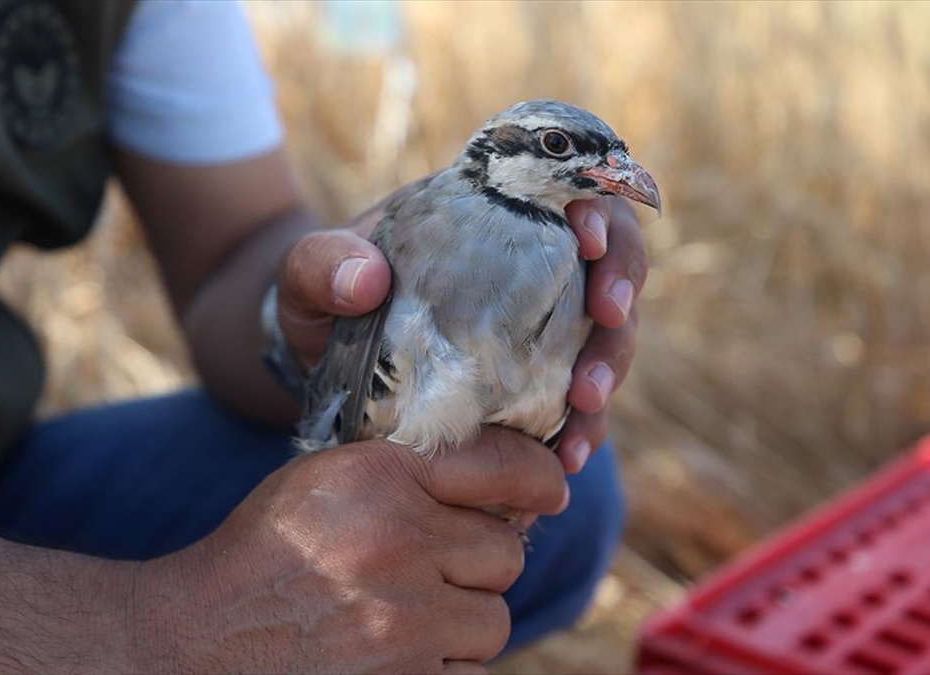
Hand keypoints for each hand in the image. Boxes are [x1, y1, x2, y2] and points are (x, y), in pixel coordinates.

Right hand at [129, 427, 568, 673]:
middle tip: (431, 572)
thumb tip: (510, 488)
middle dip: (478, 565)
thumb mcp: (329, 481)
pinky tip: (395, 655)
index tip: (550, 489)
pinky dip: (443, 667)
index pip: (499, 463)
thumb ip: (411, 471)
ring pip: (494, 620)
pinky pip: (472, 673)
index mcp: (380, 478)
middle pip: (506, 553)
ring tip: (401, 619)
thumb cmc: (268, 554)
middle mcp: (399, 542)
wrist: (197, 640)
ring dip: (462, 623)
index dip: (537, 476)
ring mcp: (405, 622)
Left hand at [276, 186, 646, 473]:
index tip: (585, 239)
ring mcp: (541, 327)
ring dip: (609, 369)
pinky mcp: (536, 384)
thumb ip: (322, 263)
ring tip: (583, 409)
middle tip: (605, 322)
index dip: (598, 212)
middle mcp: (534, 266)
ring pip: (609, 337)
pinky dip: (583, 428)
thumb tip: (366, 280)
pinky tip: (566, 457)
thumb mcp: (308, 273)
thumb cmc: (322, 296)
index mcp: (494, 215)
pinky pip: (579, 402)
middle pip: (612, 265)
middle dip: (620, 291)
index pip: (571, 195)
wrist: (321, 358)